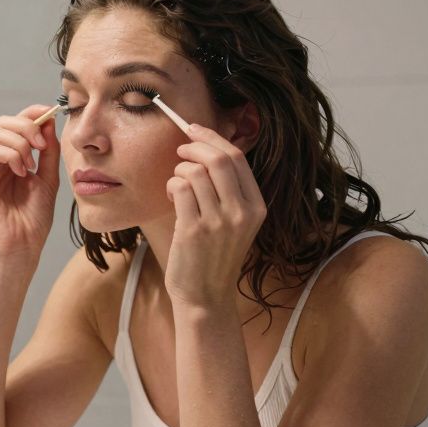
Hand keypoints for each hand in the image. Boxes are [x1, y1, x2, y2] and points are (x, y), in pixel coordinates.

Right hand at [0, 104, 60, 259]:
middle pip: (3, 122)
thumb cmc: (35, 216)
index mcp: (13, 157)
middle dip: (25, 125)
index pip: (17, 123)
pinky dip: (10, 155)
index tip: (49, 113)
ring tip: (30, 165)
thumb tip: (47, 121)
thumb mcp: (48, 176)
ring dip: (19, 142)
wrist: (24, 242)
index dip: (31, 112)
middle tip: (41, 144)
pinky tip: (21, 172)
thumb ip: (48, 150)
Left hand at [164, 124, 265, 308]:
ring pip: (195, 172)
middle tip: (180, 149)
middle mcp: (242, 212)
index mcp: (256, 206)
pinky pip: (179, 188)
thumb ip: (228, 190)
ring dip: (179, 171)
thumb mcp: (235, 222)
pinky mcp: (194, 230)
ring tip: (176, 185)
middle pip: (218, 158)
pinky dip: (171, 185)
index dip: (212, 138)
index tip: (195, 130)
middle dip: (195, 146)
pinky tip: (171, 196)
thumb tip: (207, 148)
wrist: (205, 296)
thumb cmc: (214, 256)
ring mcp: (219, 222)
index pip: (237, 158)